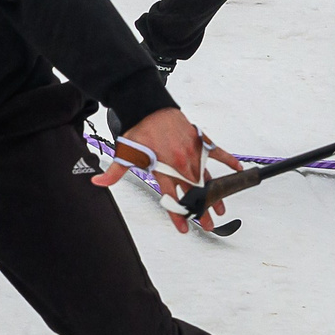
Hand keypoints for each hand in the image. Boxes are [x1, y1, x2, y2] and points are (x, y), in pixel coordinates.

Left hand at [95, 107, 231, 234]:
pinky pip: (218, 153)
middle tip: (209, 225)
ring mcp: (192, 153)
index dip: (179, 215)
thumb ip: (114, 173)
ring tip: (221, 207)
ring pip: (207, 178)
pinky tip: (238, 170)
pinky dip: (229, 161)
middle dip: (202, 211)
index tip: (185, 228)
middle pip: (194, 193)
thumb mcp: (125, 154)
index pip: (172, 198)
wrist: (148, 106)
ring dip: (215, 194)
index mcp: (163, 169)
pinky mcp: (200, 141)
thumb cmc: (139, 130)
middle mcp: (179, 164)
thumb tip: (97, 182)